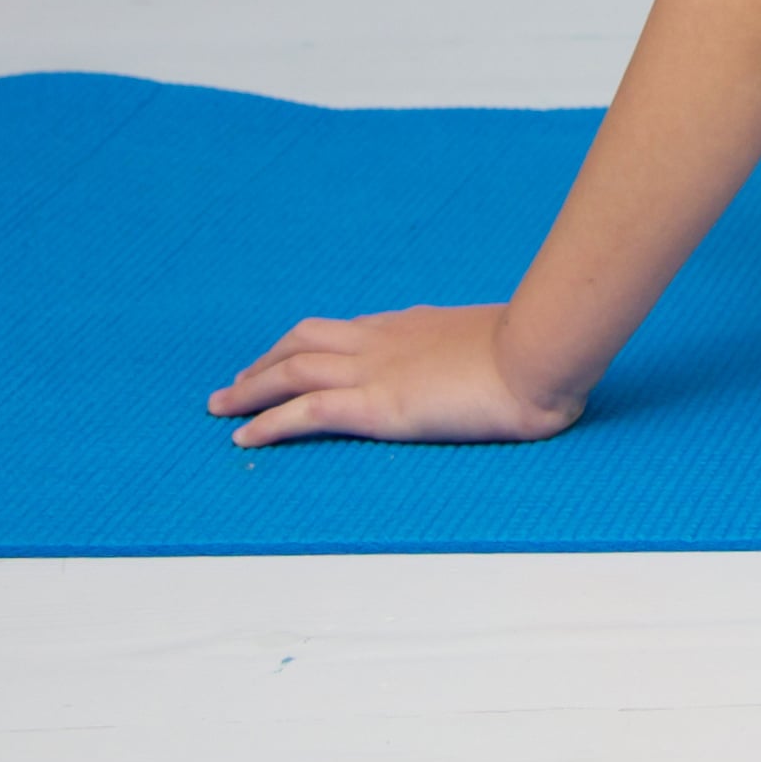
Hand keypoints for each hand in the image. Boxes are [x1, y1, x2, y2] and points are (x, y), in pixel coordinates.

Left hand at [208, 302, 579, 447]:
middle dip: (266, 361)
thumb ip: (490, 356)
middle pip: (305, 341)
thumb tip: (508, 368)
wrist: (539, 350)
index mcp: (415, 326)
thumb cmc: (539, 351)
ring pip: (290, 369)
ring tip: (221, 406)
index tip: (292, 358)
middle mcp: (383, 340)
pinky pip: (303, 410)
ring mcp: (374, 369)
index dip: (312, 345)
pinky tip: (243, 435)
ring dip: (250, 387)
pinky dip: (267, 421)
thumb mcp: (508, 346)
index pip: (348, 331)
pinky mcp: (372, 405)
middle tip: (238, 382)